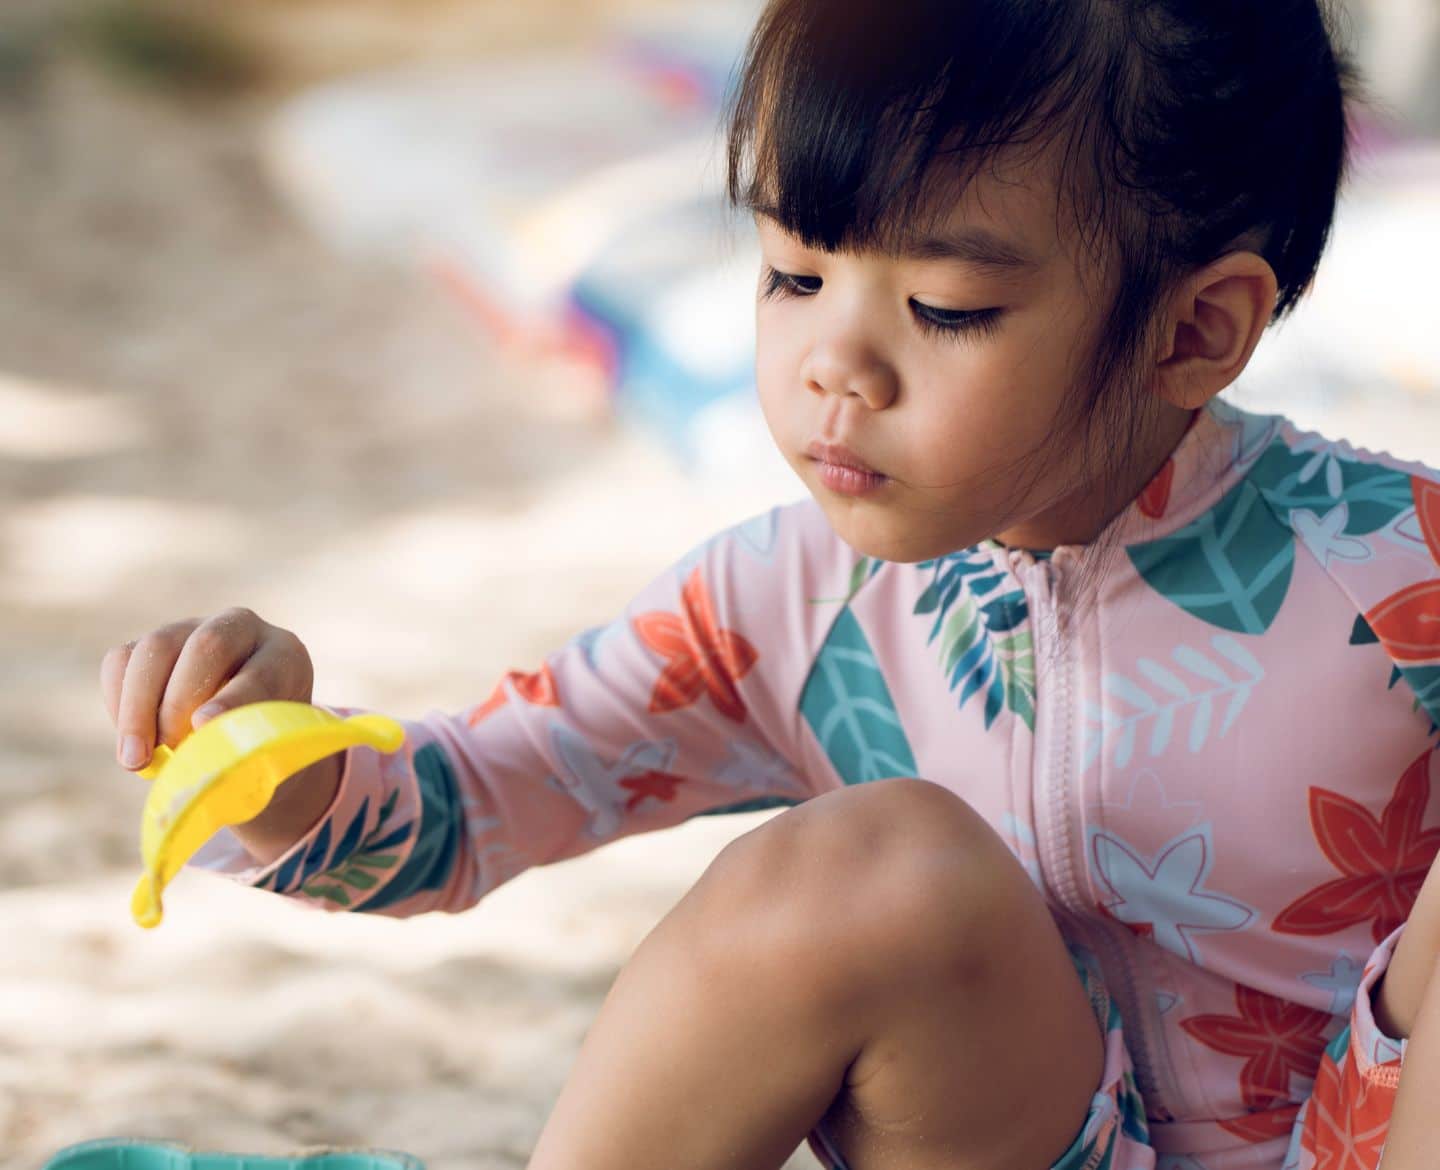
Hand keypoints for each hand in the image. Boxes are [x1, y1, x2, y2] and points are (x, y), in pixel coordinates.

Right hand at [100, 607, 340, 863]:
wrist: (244, 731)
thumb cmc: (263, 749)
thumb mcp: (271, 757)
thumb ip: (248, 760)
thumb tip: (204, 779)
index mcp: (286, 656)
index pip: (263, 672)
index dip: (233, 700)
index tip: (204, 727)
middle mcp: (242, 629)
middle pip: (206, 646)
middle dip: (178, 702)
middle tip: (165, 750)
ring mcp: (193, 628)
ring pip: (154, 648)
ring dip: (137, 708)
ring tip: (136, 759)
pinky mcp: (152, 643)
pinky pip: (120, 660)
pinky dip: (117, 702)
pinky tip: (131, 740)